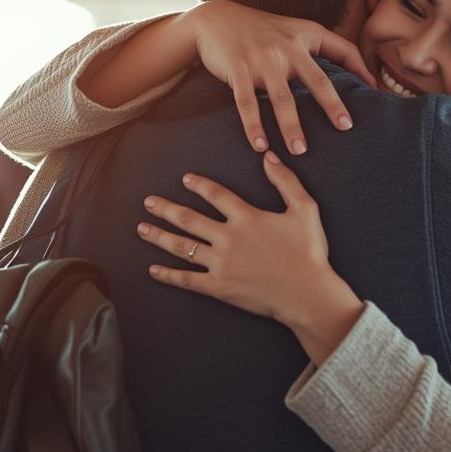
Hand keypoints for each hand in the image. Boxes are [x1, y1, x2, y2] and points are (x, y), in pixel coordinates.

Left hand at [136, 151, 364, 363]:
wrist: (307, 294)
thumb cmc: (309, 252)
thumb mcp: (305, 209)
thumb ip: (286, 181)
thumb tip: (269, 157)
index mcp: (246, 217)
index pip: (215, 194)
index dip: (199, 185)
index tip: (185, 179)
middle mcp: (228, 238)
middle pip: (188, 219)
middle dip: (165, 208)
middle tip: (148, 202)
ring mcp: (220, 263)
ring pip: (181, 246)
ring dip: (159, 236)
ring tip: (142, 228)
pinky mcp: (219, 287)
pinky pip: (187, 280)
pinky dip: (168, 275)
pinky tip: (153, 269)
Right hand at [180, 0, 377, 155]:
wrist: (216, 19)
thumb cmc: (263, 30)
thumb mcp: (295, 30)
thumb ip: (323, 47)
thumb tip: (359, 75)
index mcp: (304, 36)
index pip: (342, 50)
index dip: (361, 70)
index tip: (377, 94)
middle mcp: (285, 46)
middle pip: (315, 79)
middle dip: (331, 105)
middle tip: (345, 127)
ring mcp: (261, 59)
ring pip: (281, 98)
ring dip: (290, 126)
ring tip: (299, 150)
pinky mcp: (237, 69)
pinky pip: (248, 103)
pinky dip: (253, 126)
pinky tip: (260, 146)